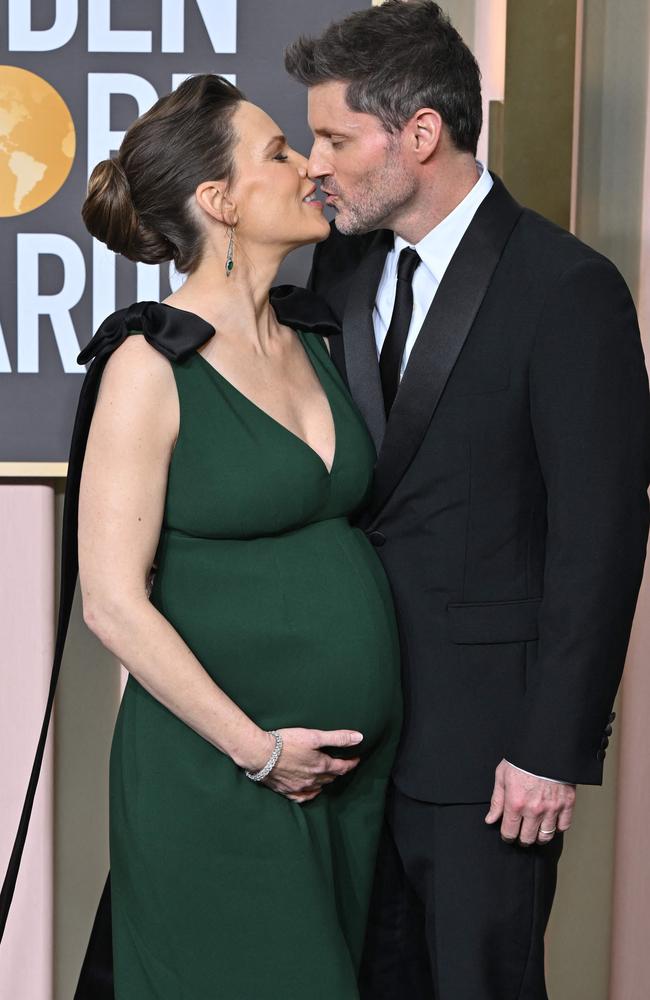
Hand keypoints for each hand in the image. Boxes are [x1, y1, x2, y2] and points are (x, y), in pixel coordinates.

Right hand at [246, 728, 362, 803]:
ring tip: (328, 775)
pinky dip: (311, 793)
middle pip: (330, 777)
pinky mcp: (287, 790)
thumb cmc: (287, 742)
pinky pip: (304, 797)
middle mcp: (312, 779)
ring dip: (325, 780)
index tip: (356, 758)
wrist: (260, 754)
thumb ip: (337, 738)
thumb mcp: (314, 736)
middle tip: (341, 764)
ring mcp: (299, 787)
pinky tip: (312, 791)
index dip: (351, 763)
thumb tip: (359, 737)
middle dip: (338, 770)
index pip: (342, 767)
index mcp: (321, 765)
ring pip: (318, 786)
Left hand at [485, 759, 575, 845]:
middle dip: (522, 839)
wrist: (546, 746)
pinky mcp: (567, 804)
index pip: (509, 832)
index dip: (507, 836)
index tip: (508, 834)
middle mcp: (534, 810)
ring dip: (539, 837)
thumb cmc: (522, 759)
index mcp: (515, 803)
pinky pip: (563, 826)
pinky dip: (557, 828)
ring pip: (546, 836)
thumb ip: (497, 800)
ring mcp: (552, 808)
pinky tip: (551, 822)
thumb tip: (491, 819)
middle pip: (528, 838)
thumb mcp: (502, 776)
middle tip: (522, 834)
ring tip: (536, 832)